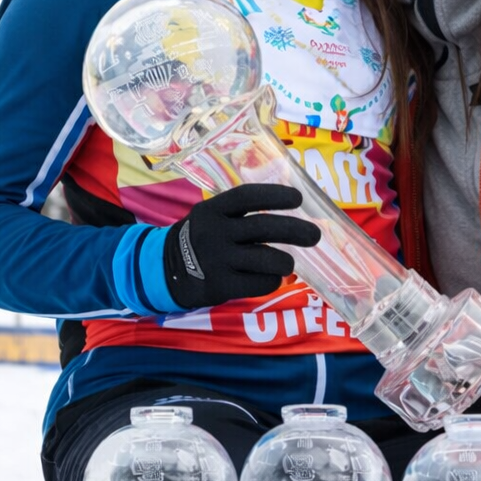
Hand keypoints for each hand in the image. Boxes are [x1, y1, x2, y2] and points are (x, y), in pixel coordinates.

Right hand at [162, 184, 321, 310]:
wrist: (166, 270)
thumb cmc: (202, 239)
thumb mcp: (213, 216)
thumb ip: (242, 214)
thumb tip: (292, 215)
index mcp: (213, 209)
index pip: (247, 196)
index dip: (274, 195)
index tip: (298, 198)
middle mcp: (214, 232)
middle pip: (264, 227)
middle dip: (295, 230)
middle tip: (315, 235)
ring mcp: (216, 260)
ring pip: (266, 259)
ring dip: (285, 262)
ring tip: (287, 264)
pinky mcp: (219, 286)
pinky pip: (259, 284)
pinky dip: (271, 281)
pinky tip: (270, 278)